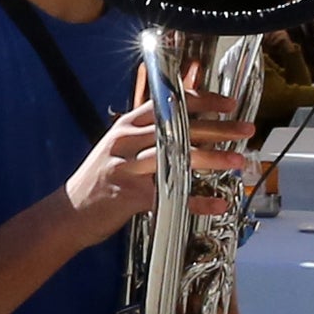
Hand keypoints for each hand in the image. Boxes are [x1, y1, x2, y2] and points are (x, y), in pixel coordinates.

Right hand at [65, 83, 246, 240]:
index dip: (203, 100)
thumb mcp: (120, 147)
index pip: (170, 103)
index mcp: (127, 124)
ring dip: (213, 160)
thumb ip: (149, 132)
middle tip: (246, 129)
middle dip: (219, 128)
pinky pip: (171, 197)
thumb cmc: (99, 180)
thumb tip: (184, 119)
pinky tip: (217, 204)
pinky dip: (196, 202)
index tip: (229, 103)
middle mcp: (127, 141)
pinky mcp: (131, 196)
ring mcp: (128, 167)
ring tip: (238, 161)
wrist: (68, 213)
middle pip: (180, 128)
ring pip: (178, 157)